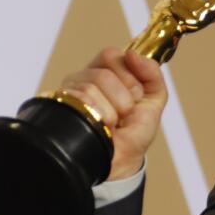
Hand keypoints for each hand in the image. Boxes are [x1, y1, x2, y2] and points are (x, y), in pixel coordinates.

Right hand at [58, 48, 166, 180]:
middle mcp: (84, 78)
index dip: (129, 76)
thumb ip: (151, 73)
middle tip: (124, 113)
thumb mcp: (154, 99)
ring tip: (112, 123)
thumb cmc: (135, 131)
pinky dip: (101, 116)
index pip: (111, 55)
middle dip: (123, 97)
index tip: (136, 96)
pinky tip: (101, 126)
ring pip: (92, 86)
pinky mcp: (60, 106)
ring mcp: (69, 92)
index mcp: (106, 71)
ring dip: (112, 111)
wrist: (122, 160)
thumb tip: (132, 54)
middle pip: (103, 72)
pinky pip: (81, 99)